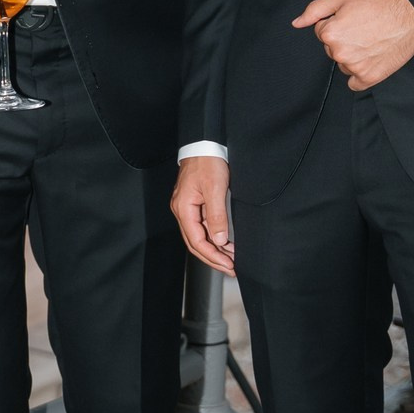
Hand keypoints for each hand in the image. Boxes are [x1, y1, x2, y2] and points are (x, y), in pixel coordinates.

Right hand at [172, 155, 235, 275]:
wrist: (204, 144)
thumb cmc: (207, 161)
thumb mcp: (215, 189)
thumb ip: (216, 216)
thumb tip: (219, 240)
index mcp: (183, 208)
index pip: (196, 241)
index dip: (213, 256)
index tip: (228, 265)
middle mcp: (182, 210)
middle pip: (195, 243)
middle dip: (213, 258)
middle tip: (230, 268)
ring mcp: (187, 207)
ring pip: (199, 236)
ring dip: (214, 249)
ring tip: (231, 259)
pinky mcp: (194, 204)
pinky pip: (202, 227)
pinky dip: (214, 237)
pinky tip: (225, 243)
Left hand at [293, 0, 413, 91]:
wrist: (410, 15)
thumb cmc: (379, 3)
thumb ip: (315, 9)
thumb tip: (297, 22)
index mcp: (330, 33)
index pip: (321, 32)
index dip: (336, 23)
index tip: (352, 19)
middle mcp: (340, 53)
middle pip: (331, 49)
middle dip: (343, 39)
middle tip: (362, 28)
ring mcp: (355, 67)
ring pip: (342, 64)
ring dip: (351, 56)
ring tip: (369, 41)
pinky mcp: (370, 78)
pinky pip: (354, 83)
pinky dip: (359, 74)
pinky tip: (369, 59)